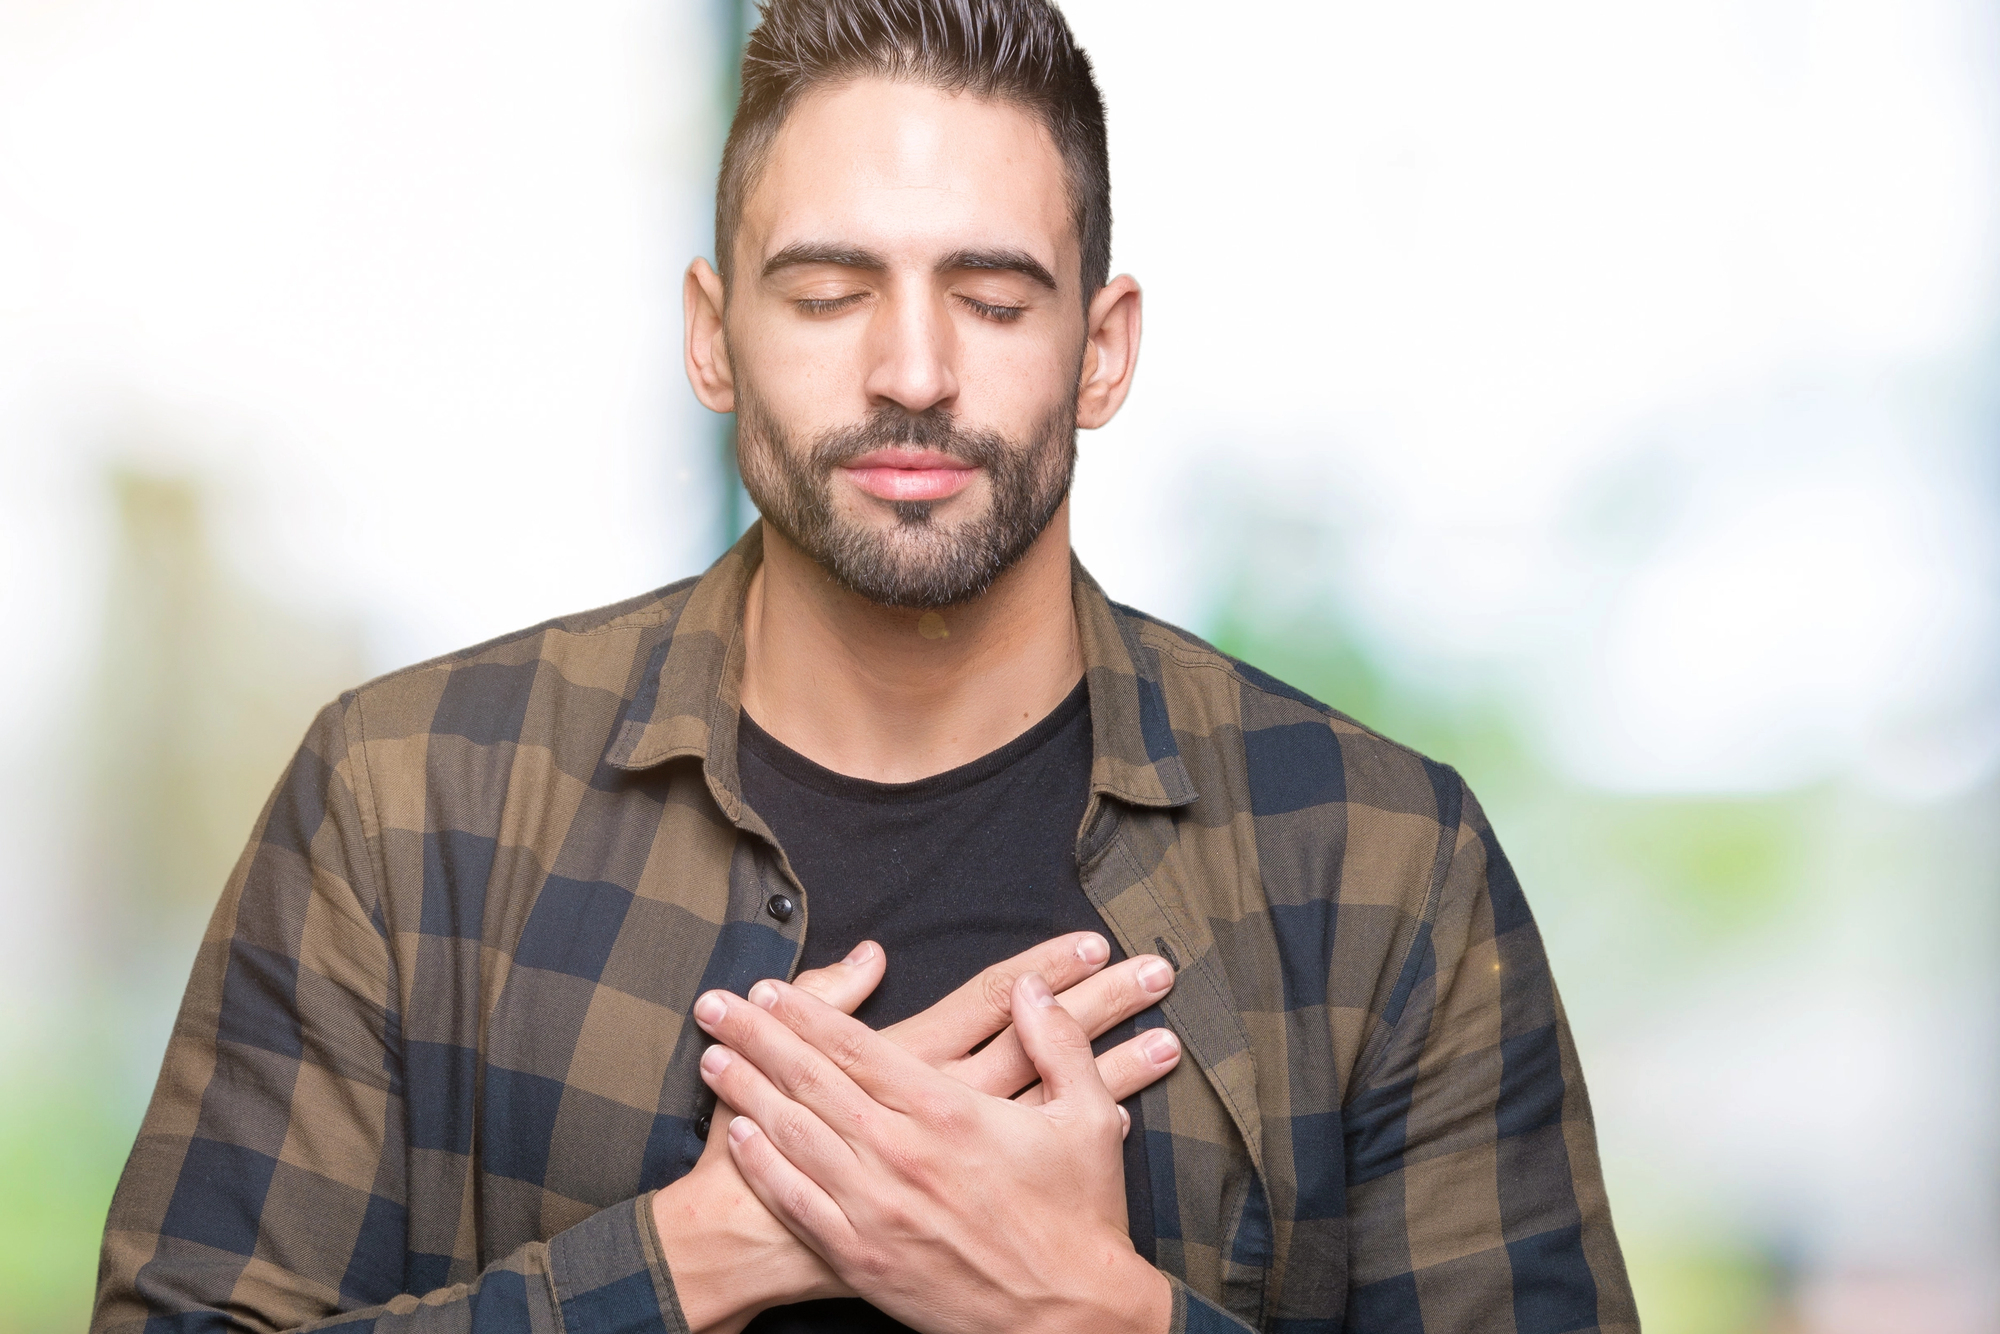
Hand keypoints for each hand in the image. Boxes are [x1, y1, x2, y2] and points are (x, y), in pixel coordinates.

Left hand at [693, 972, 1175, 1333]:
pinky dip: (763, 1165)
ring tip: (712, 1058)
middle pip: (810, 1082)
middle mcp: (902, 1154)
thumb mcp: (1087, 1118)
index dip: (806, 1014)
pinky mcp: (865, 1258)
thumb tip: (1028, 985)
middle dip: (757, 1038)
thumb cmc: (1081, 1216)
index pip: (858, 1048)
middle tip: (716, 1006)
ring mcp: (877, 1209)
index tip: (769, 989)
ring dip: (746, 1092)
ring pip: (794, 1136)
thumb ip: (1056, 1042)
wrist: (1072, 1319)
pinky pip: (799, 1202)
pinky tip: (737, 1136)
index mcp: (950, 1112)